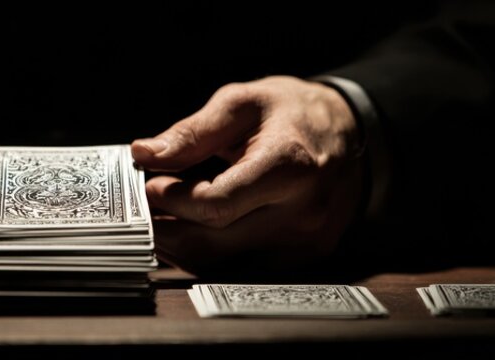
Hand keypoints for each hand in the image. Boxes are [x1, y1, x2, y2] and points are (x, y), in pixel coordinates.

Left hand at [132, 76, 363, 274]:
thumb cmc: (293, 113)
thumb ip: (193, 132)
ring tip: (159, 221)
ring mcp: (306, 243)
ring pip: (223, 265)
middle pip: (215, 243)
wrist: (353, 135)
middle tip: (141, 209)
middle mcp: (302, 213)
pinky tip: (188, 233)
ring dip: (181, 248)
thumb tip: (145, 153)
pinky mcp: (305, 259)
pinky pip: (241, 269)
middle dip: (167, 229)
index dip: (173, 200)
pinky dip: (207, 255)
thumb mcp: (243, 103)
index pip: (217, 204)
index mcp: (290, 166)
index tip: (149, 185)